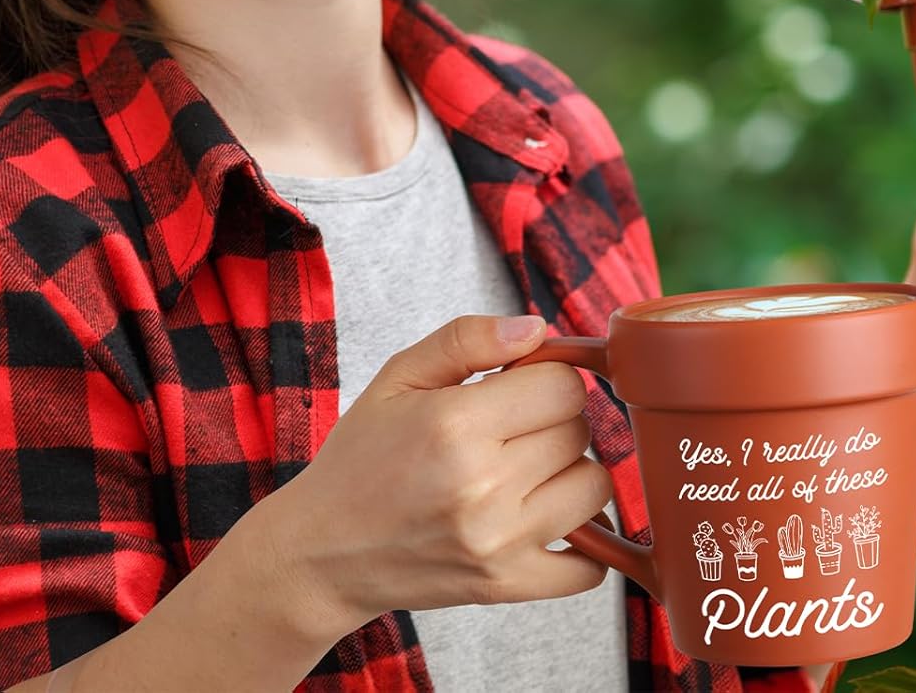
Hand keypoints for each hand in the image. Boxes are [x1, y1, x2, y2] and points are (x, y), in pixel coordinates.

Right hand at [271, 314, 611, 640]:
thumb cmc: (361, 457)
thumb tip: (536, 328)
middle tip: (513, 428)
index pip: (563, 385)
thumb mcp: (399, 376)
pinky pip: (590, 567)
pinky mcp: (505, 586)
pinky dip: (585, 541)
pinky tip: (549, 517)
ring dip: (570, 473)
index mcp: (456, 423)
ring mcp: (499, 543)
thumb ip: (469, 338)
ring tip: (528, 470)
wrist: (321, 553)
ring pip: (594, 487)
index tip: (521, 386)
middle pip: (578, 431)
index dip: (547, 376)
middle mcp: (483, 485)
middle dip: (553, 420)